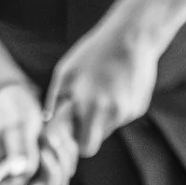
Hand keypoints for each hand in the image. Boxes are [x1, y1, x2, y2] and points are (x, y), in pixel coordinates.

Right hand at [0, 77, 74, 184]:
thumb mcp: (15, 124)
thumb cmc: (10, 106)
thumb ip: (19, 149)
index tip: (36, 184)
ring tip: (50, 134)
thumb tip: (23, 173)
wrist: (17, 93)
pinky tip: (58, 134)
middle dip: (50, 176)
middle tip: (47, 147)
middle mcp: (13, 180)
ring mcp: (32, 175)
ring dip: (61, 161)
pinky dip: (67, 154)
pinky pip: (67, 171)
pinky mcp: (47, 166)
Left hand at [46, 15, 159, 160]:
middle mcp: (108, 113)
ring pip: (107, 129)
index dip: (72, 144)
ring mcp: (126, 112)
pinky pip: (121, 117)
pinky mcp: (138, 108)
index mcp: (87, 106)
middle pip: (93, 145)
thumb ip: (54, 99)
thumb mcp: (65, 71)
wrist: (132, 37)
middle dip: (85, 138)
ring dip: (100, 119)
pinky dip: (116, 108)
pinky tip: (116, 86)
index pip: (82, 147)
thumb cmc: (94, 52)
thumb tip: (47, 121)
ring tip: (100, 91)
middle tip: (80, 120)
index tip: (68, 132)